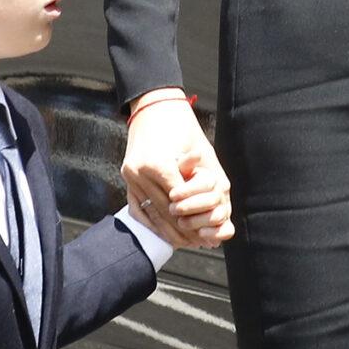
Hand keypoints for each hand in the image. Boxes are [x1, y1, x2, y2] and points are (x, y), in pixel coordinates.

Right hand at [123, 96, 234, 246]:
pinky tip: (162, 231)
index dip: (192, 221)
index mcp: (158, 164)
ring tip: (182, 241)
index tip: (204, 235)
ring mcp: (130, 174)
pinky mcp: (126, 174)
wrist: (154, 104)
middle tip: (196, 243)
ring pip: (149, 211)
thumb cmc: (183, 125)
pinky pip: (136, 205)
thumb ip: (209, 180)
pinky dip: (149, 220)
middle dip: (180, 229)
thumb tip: (222, 207)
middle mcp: (139, 171)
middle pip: (163, 210)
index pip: (177, 203)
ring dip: (166, 229)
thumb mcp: (202, 151)